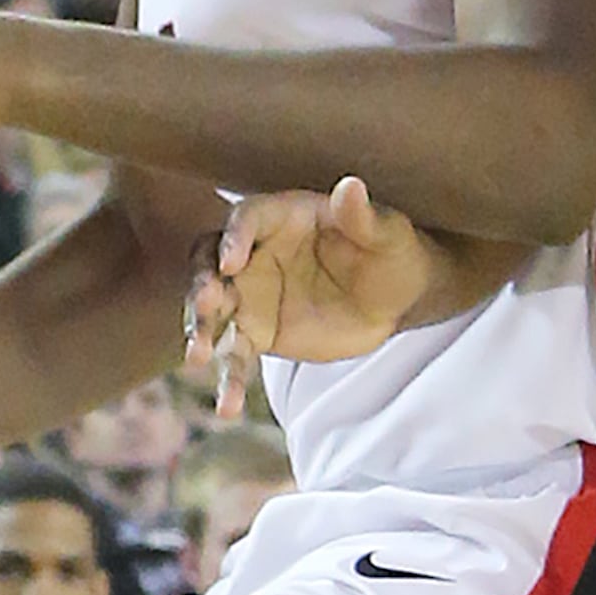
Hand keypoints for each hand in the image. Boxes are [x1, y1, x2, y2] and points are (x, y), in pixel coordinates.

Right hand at [185, 178, 433, 415]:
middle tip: (205, 304)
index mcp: (281, 217)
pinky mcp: (257, 334)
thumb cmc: (393, 251)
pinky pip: (234, 356)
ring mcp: (250, 295)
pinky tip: (226, 408)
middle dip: (202, 284)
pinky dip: (228, 381)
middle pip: (211, 264)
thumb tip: (350, 186)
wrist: (398, 297)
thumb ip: (363, 216)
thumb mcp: (388, 234)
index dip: (234, 237)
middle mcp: (254, 253)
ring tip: (197, 357)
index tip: (231, 261)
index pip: (245, 219)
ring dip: (201, 332)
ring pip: (212, 313)